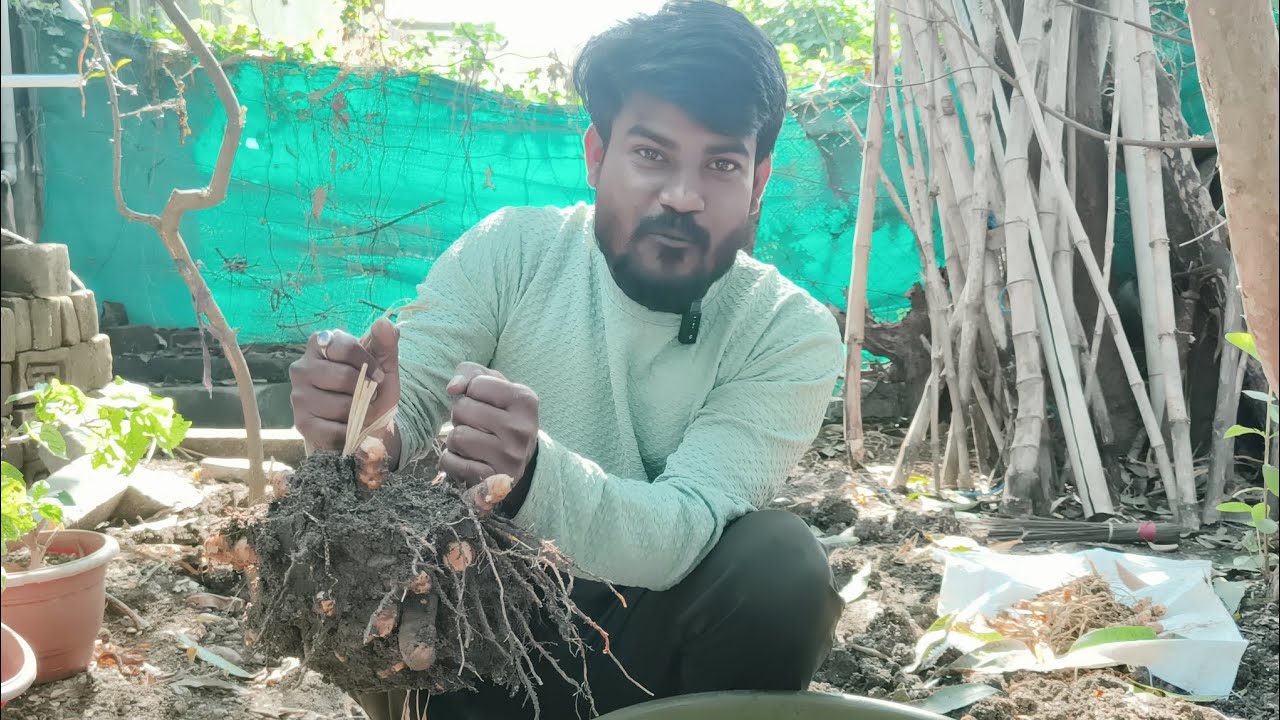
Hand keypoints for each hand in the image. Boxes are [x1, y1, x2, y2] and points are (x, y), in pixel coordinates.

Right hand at [290, 318, 400, 452]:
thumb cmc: (372, 388)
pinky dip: (349, 432)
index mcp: (321, 344)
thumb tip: (384, 322)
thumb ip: (386, 343)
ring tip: (360, 412)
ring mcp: (298, 395)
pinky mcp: (300, 422)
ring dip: (360, 413)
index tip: (380, 376)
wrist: (368, 423)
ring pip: (341, 406)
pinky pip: (332, 430)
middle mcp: (302, 367)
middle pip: (343, 377)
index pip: (345, 347)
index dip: (368, 363)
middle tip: (370, 397)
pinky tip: (348, 426)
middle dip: (365, 391)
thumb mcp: (384, 365)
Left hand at [440, 362, 538, 487]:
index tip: (485, 404)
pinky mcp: (494, 480)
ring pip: (457, 437)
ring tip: (472, 443)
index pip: (477, 385)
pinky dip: (451, 461)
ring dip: (455, 439)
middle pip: (462, 409)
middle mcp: (522, 429)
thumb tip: (452, 388)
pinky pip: (452, 463)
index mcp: (525, 400)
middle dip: (461, 416)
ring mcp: (511, 457)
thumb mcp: (492, 386)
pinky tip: (467, 460)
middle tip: (476, 425)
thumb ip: (470, 373)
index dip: (472, 393)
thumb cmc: (498, 413)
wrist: (517, 459)